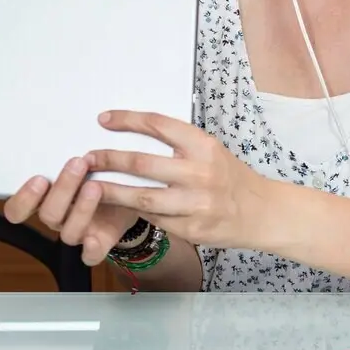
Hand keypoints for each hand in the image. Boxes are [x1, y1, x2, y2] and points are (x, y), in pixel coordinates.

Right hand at [2, 156, 139, 266]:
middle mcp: (58, 217)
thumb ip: (76, 151)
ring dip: (81, 209)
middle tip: (77, 164)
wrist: (134, 192)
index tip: (39, 178)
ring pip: (68, 232)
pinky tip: (96, 237)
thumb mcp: (88, 159)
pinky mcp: (99, 242)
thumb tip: (76, 122)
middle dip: (62, 189)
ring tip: (96, 185)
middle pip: (48, 215)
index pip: (17, 210)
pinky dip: (91, 249)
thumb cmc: (104, 171)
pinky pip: (90, 256)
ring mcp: (78, 232)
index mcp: (45, 199)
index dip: (23, 199)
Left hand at [85, 110, 262, 246]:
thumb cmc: (230, 177)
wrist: (262, 213)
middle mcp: (200, 173)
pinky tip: (122, 206)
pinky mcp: (192, 229)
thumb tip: (135, 132)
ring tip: (91, 187)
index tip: (103, 120)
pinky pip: (155, 219)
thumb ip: (179, 144)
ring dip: (112, 192)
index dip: (127, 120)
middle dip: (109, 159)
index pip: (158, 125)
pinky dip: (137, 212)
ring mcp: (196, 204)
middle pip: (142, 164)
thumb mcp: (210, 151)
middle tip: (87, 157)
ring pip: (142, 197)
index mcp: (204, 146)